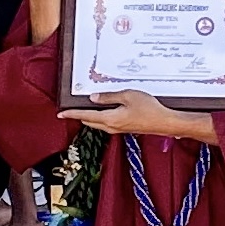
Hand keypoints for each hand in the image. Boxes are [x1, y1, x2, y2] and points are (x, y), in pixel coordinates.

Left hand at [63, 90, 215, 142]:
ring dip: (89, 117)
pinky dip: (99, 118)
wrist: (164, 122)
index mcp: (110, 118)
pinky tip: (103, 111)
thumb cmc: (149, 108)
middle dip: (78, 116)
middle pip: (89, 122)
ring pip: (98, 124)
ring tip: (83, 109)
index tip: (60, 114)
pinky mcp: (124, 129)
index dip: (72, 114)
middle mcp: (111, 127)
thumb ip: (109, 96)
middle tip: (69, 110)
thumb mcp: (128, 96)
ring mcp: (118, 129)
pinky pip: (106, 124)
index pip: (85, 116)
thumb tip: (94, 98)